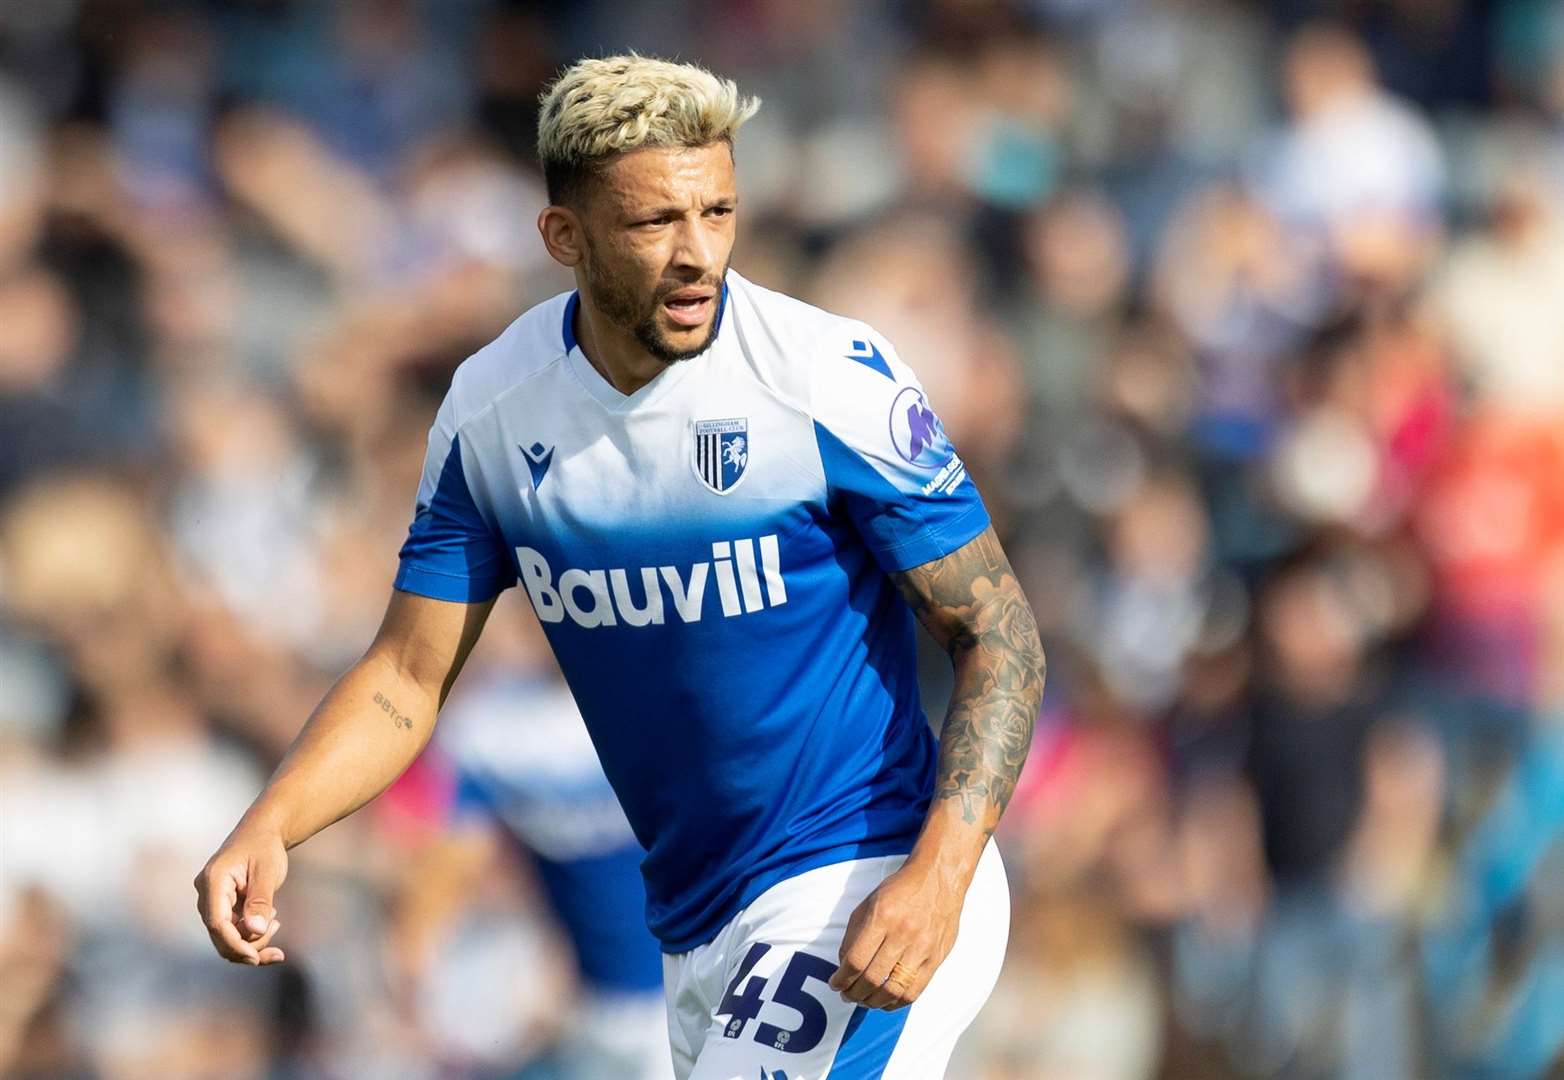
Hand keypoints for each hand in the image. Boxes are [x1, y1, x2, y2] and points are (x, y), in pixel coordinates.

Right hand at [194, 826, 288, 964]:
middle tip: (277, 939)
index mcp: (213, 881)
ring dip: (252, 941)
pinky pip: (232, 931)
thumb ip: (260, 901)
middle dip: (248, 946)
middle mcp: (207, 894)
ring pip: (226, 938)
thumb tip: (254, 931)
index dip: (235, 944)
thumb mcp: (267, 871)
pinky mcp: (221, 908)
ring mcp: (212, 902)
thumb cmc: (264, 847)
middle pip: (220, 935)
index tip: (256, 958)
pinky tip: (271, 923)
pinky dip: (251, 936)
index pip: (216, 923)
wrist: (262, 832)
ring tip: (276, 922)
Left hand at [828, 859, 965, 1010]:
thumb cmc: (900, 890)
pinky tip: (885, 1001)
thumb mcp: (869, 903)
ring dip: (873, 1002)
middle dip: (853, 993)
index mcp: (882, 917)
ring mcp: (922, 948)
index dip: (841, 979)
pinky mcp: (935, 959)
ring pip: (893, 990)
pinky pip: (914, 991)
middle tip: (847, 995)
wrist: (938, 878)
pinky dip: (896, 1003)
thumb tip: (843, 967)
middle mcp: (903, 934)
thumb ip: (854, 934)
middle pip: (872, 978)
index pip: (856, 960)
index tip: (835, 984)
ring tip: (864, 1000)